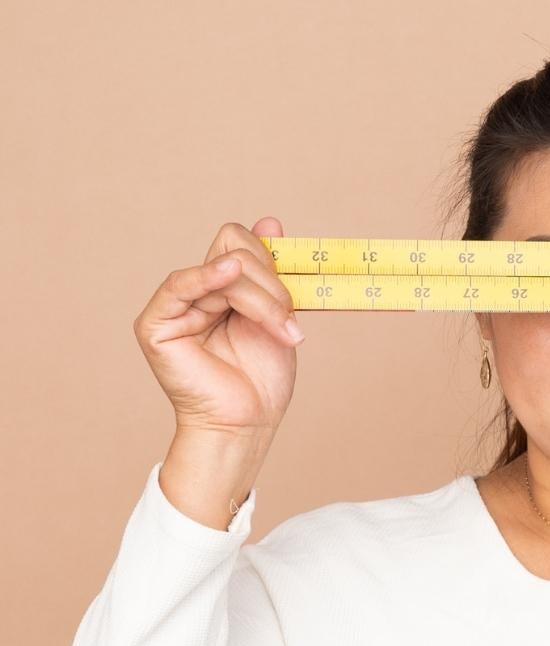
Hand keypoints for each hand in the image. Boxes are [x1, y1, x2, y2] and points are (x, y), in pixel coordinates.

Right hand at [133, 216, 303, 439]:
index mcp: (223, 288)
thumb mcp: (276, 318)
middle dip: (271, 283)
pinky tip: (228, 273)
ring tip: (282, 331)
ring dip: (261, 299)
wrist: (246, 425)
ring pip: (223, 268)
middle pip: (236, 250)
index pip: (243, 245)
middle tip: (289, 323)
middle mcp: (197, 291)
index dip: (271, 262)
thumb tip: (270, 221)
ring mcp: (175, 305)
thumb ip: (271, 273)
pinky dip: (206, 276)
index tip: (296, 299)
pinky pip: (180, 284)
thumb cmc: (260, 381)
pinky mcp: (156, 323)